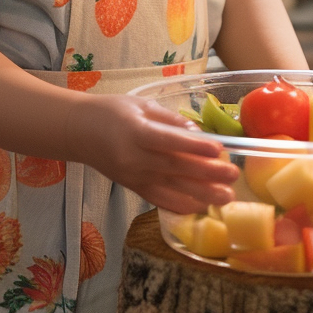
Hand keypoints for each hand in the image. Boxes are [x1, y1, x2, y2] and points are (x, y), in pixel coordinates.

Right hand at [70, 95, 239, 213]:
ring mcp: (134, 177)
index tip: (219, 150)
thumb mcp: (140, 105)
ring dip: (201, 195)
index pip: (169, 142)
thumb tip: (197, 133)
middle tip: (233, 176)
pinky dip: (181, 206)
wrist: (79, 132)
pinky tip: (201, 207)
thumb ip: (169, 119)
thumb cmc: (111, 112)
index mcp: (136, 132)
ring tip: (226, 197)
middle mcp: (135, 158)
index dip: (194, 147)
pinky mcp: (133, 188)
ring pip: (171, 189)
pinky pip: (160, 200)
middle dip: (207, 174)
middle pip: (175, 168)